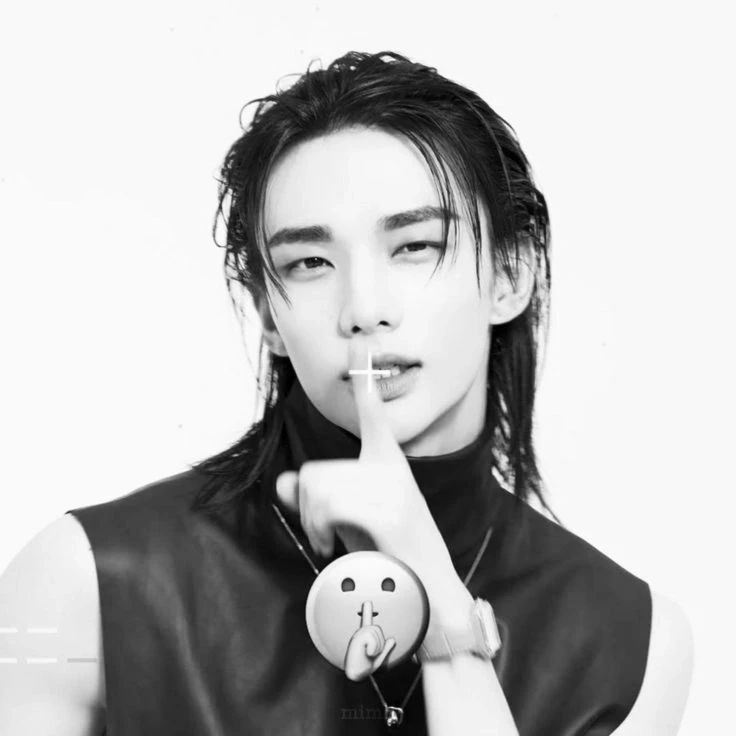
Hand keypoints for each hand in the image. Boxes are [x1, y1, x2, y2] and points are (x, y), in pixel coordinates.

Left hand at [275, 337, 451, 575]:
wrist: (425, 592)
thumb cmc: (385, 552)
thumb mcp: (346, 518)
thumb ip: (316, 497)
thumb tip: (284, 481)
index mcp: (386, 462)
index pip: (373, 414)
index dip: (366, 380)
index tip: (361, 347)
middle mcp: (390, 467)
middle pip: (314, 470)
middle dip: (306, 506)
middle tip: (324, 532)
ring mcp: (392, 488)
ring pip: (314, 489)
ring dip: (311, 523)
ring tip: (330, 541)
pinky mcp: (388, 512)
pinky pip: (326, 507)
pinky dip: (318, 532)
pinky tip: (332, 548)